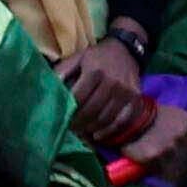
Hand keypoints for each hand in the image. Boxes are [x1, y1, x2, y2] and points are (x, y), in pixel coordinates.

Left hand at [60, 30, 155, 147]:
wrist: (125, 50)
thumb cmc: (97, 57)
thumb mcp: (78, 58)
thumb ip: (63, 72)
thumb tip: (50, 88)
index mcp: (95, 70)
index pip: (79, 97)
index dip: (69, 111)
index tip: (62, 119)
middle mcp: (112, 82)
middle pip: (92, 110)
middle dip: (79, 123)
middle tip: (70, 129)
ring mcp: (126, 92)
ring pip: (106, 118)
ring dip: (91, 129)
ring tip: (81, 132)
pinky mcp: (136, 100)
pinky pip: (122, 121)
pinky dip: (109, 131)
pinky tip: (98, 135)